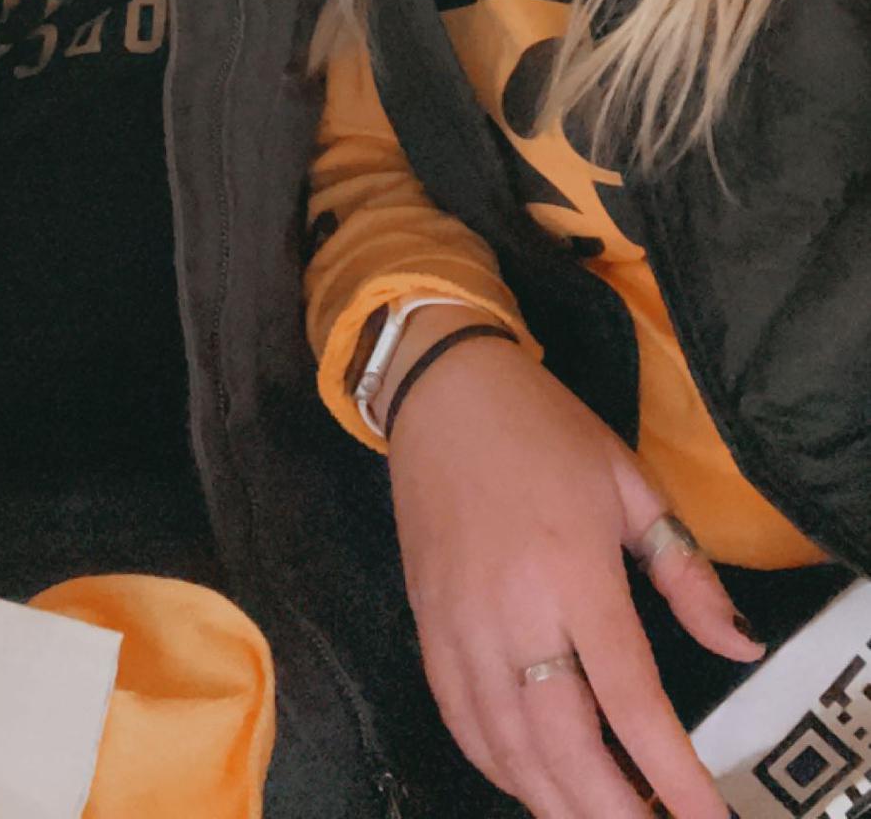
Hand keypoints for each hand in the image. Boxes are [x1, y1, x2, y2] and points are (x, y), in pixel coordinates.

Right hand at [387, 335, 762, 817]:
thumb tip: (739, 645)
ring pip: (506, 747)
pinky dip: (499, 766)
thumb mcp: (631, 484)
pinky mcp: (427, 626)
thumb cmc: (545, 430)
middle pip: (561, 744)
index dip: (670, 770)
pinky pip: (461, 720)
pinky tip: (534, 782)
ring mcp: (459, 623)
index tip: (701, 818)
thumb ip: (687, 573)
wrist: (445, 390)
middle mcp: (512, 609)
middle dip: (609, 810)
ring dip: (554, 800)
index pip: (629, 697)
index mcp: (573, 569)